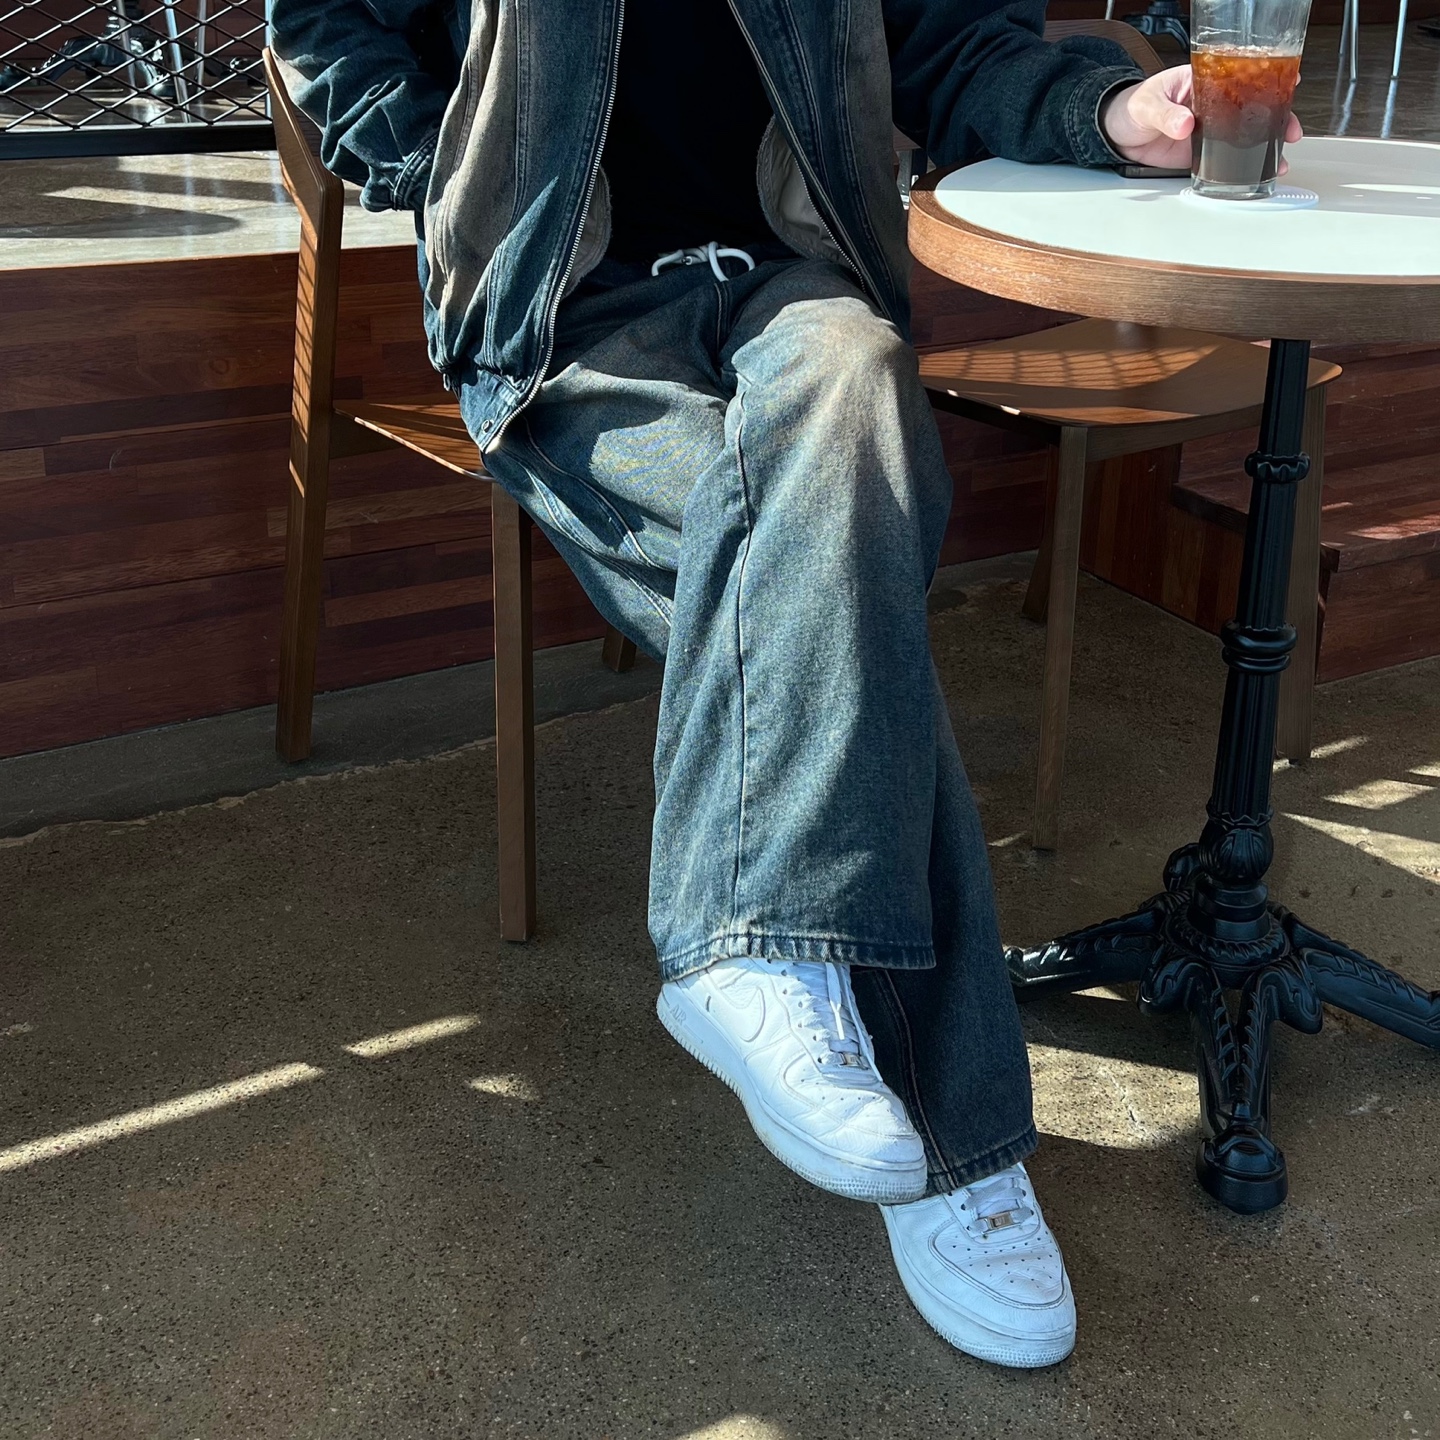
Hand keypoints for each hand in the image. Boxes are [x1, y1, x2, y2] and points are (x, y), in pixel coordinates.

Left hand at [1100, 65, 1303, 169]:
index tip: (1288, 80)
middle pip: (1252, 107)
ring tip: (1280, 158)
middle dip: (1276, 117)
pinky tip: (1256, 172)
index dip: (1267, 77)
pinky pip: (1224, 158)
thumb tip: (1185, 123)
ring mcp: (1208, 129)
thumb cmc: (1131, 107)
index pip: (1241, 75)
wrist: (1115, 134)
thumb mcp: (1147, 104)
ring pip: (1243, 134)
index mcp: (1203, 81)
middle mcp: (1212, 104)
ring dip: (1264, 145)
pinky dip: (1240, 166)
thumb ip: (1165, 114)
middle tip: (1291, 129)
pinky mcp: (1199, 152)